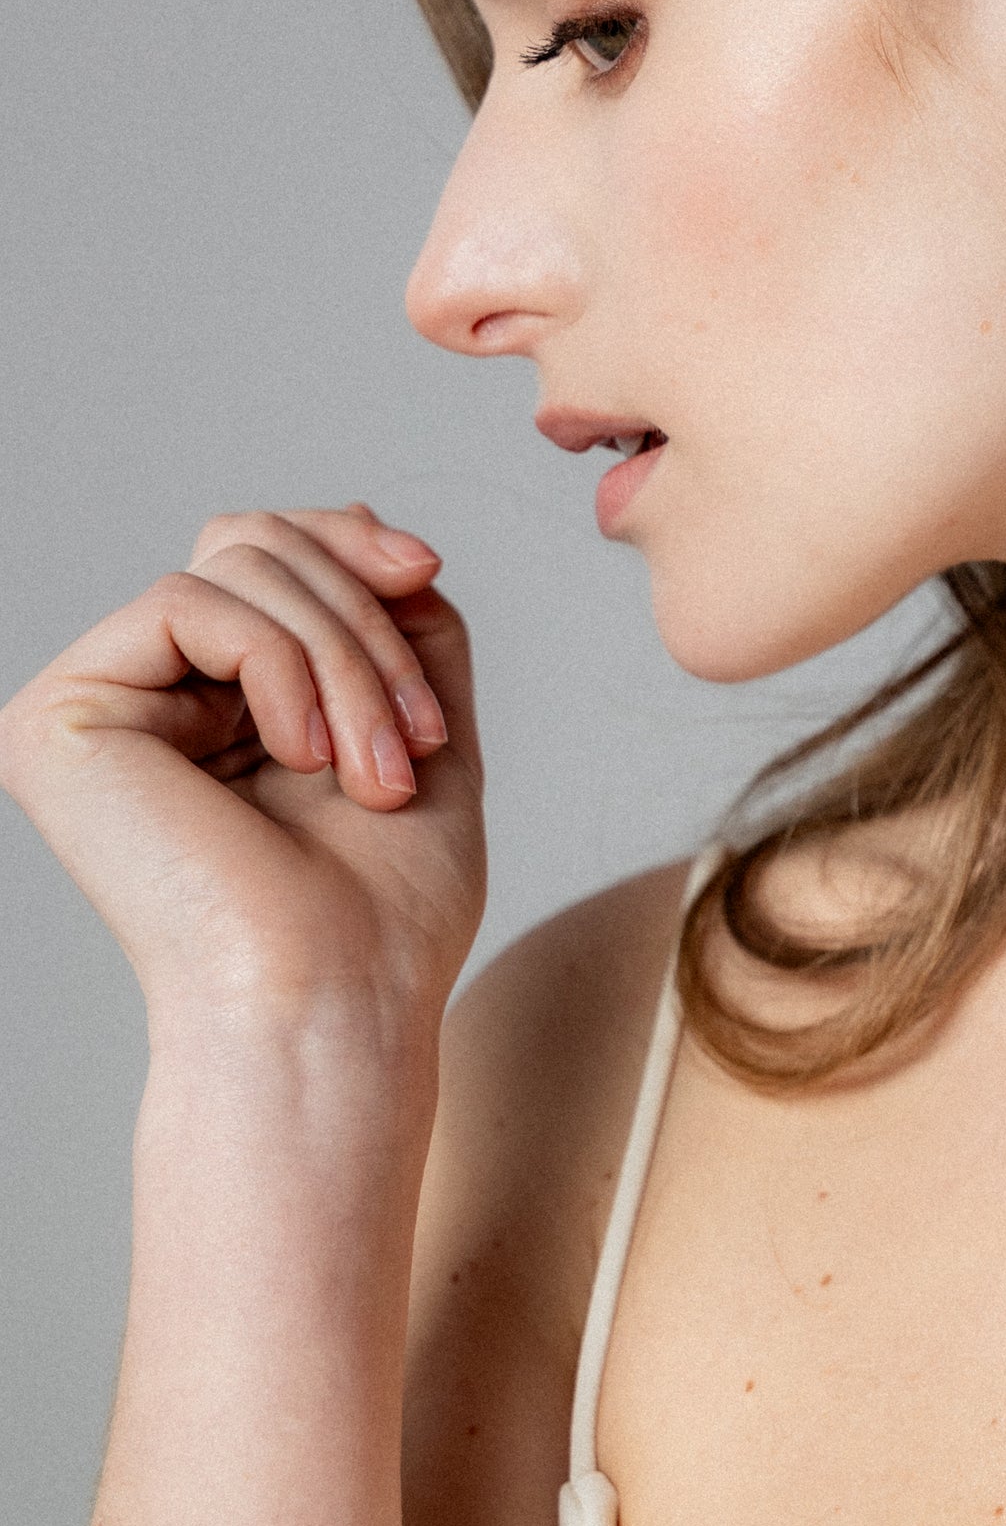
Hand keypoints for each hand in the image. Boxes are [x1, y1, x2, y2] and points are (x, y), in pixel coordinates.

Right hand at [0, 505, 487, 1057]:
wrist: (336, 1002)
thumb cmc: (383, 908)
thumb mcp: (418, 723)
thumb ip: (394, 619)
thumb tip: (370, 523)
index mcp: (212, 700)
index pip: (266, 551)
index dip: (352, 545)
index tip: (427, 575)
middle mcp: (141, 697)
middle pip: (251, 543)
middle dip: (361, 619)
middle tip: (414, 739)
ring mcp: (94, 706)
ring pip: (232, 565)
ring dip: (342, 656)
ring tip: (375, 770)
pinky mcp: (58, 719)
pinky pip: (187, 603)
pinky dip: (279, 665)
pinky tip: (303, 757)